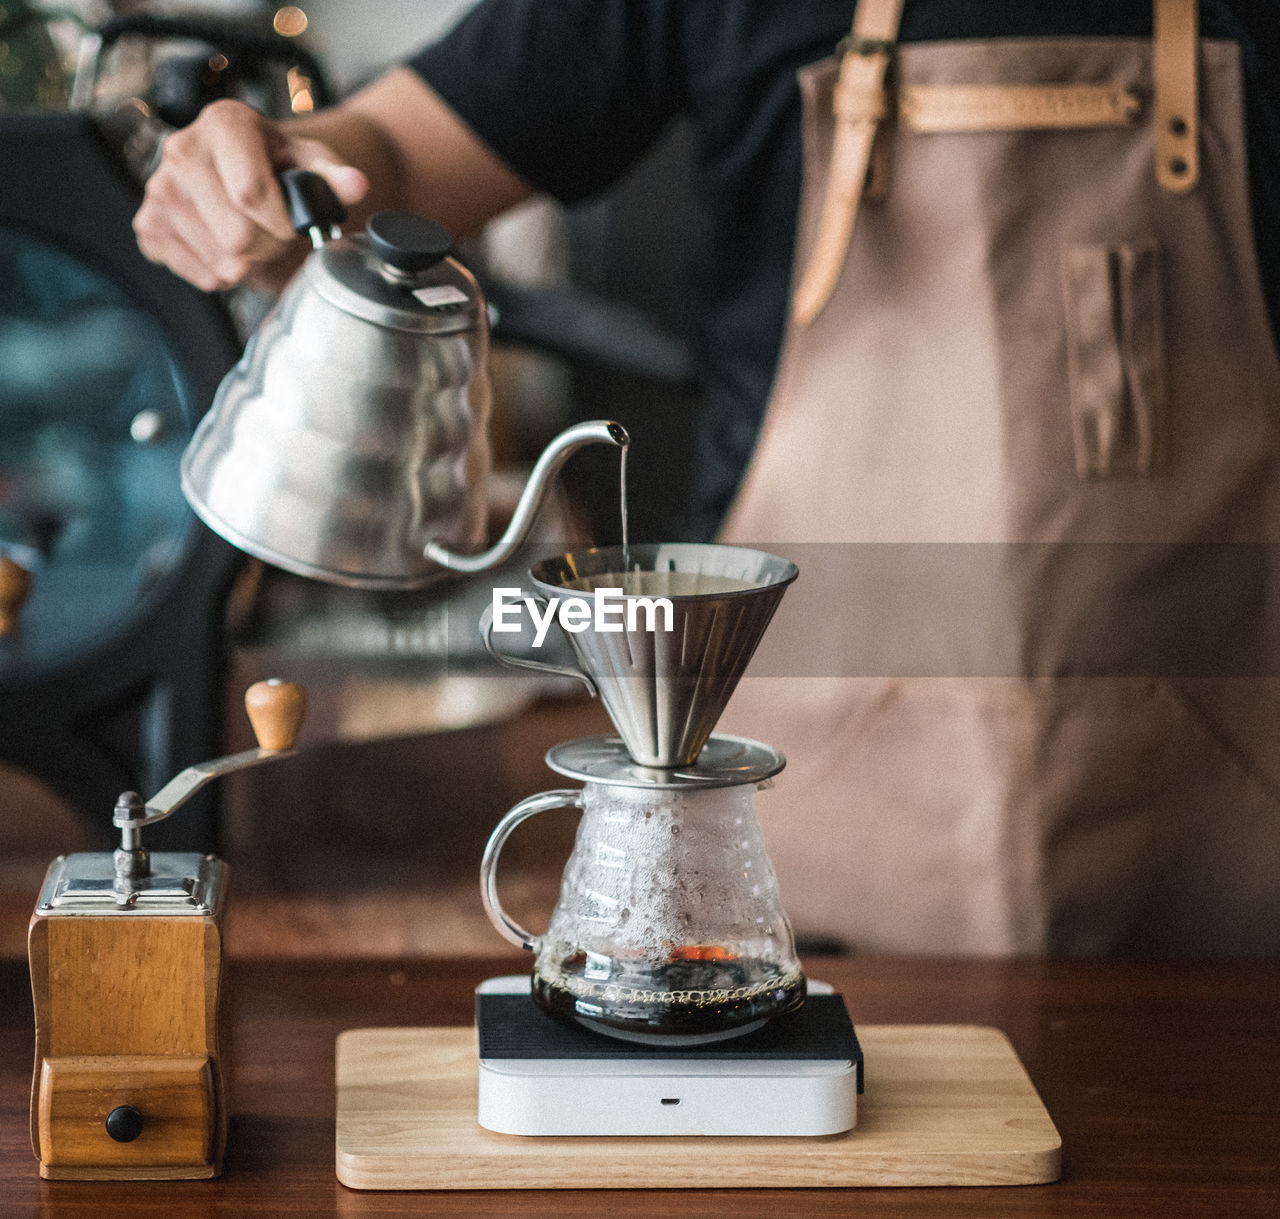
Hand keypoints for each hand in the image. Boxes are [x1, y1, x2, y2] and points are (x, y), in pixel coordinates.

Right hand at [133, 99, 368, 291]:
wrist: (240, 171)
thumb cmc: (277, 166)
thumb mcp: (310, 163)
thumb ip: (333, 177)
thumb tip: (355, 185)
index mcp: (223, 123)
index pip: (251, 194)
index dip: (283, 222)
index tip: (292, 220)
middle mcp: (181, 149)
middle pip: (239, 237)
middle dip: (269, 246)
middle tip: (272, 230)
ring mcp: (159, 189)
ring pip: (224, 262)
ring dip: (249, 262)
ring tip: (249, 234)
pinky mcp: (148, 226)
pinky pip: (202, 276)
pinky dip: (225, 274)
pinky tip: (226, 247)